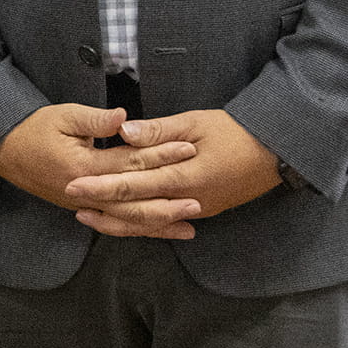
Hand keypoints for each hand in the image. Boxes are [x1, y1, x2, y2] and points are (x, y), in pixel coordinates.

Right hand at [0, 102, 204, 238]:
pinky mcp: (81, 208)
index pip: (130, 162)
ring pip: (125, 220)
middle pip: (132, 202)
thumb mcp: (63, 116)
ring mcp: (83, 204)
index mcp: (83, 167)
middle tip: (198, 201)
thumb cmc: (33, 128)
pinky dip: (137, 228)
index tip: (189, 148)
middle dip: (167, 202)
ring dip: (157, 224)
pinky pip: (114, 223)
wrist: (2, 150)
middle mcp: (86, 193)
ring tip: (188, 227)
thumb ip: (96, 120)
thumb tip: (126, 118)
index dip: (161, 154)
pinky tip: (158, 230)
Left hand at [63, 109, 283, 232]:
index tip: (73, 183)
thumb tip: (124, 132)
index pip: (134, 184)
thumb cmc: (236, 131)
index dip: (101, 185)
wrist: (276, 152)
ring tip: (88, 215)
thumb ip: (159, 131)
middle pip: (137, 210)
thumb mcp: (197, 122)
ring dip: (118, 221)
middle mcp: (189, 200)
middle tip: (71, 200)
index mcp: (185, 176)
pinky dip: (142, 225)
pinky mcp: (203, 211)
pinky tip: (123, 222)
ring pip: (150, 223)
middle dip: (102, 206)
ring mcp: (198, 210)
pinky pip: (165, 222)